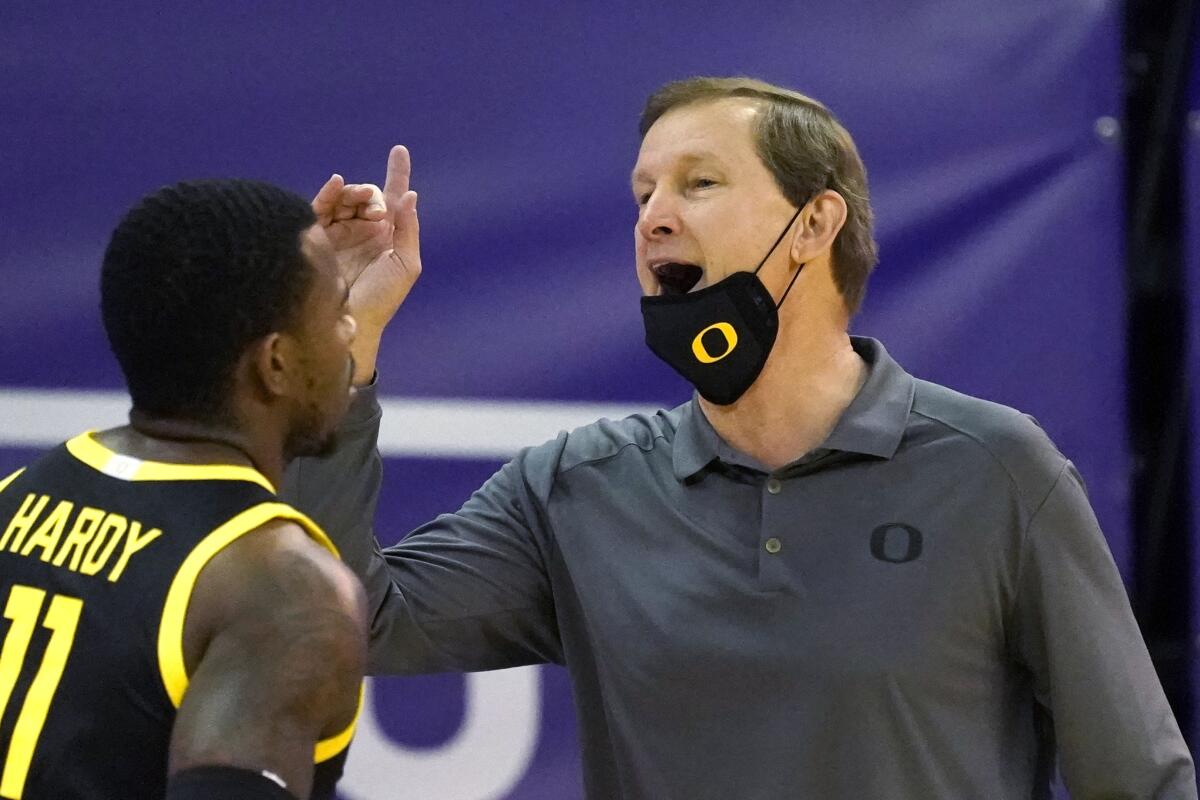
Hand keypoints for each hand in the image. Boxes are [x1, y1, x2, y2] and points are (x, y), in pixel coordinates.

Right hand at [312, 145, 420, 384]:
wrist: (351, 321)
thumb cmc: (382, 298)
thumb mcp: (406, 264)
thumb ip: (408, 229)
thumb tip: (409, 196)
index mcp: (386, 236)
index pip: (393, 199)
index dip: (397, 174)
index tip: (399, 150)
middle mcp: (362, 231)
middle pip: (367, 195)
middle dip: (371, 193)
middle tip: (377, 211)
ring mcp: (340, 232)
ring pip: (345, 198)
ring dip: (354, 193)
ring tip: (360, 200)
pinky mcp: (318, 237)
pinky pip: (321, 207)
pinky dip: (329, 194)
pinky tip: (337, 184)